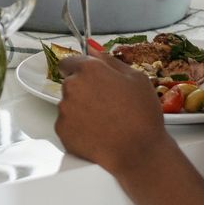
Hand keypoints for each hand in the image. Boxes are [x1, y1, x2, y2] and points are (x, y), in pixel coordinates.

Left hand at [53, 47, 172, 174]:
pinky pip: (67, 124)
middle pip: (70, 84)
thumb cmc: (141, 115)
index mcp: (89, 69)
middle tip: (104, 104)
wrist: (138, 152)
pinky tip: (97, 133)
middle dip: (83, 91)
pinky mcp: (62, 130)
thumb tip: (94, 52)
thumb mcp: (136, 78)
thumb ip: (110, 61)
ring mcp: (64, 109)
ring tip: (104, 121)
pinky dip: (78, 128)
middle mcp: (72, 86)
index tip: (86, 78)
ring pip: (68, 105)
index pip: (68, 61)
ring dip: (80, 109)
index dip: (78, 70)